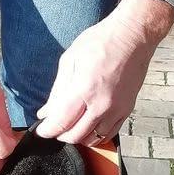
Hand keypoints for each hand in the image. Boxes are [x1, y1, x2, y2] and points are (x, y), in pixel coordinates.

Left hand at [35, 0, 173, 144]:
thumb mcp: (69, 60)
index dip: (47, 130)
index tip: (41, 130)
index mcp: (84, 90)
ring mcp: (116, 109)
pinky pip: (109, 134)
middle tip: (54, 126)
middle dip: (60, 134)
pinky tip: (88, 126)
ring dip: (78, 137)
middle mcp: (101, 104)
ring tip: (71, 126)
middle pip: (75, 135)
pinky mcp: (127, 110)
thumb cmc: (101, 41)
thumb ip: (57, 91)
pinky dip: (96, 135)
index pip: (60, 123)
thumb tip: (46, 111)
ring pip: (93, 138)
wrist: (132, 36)